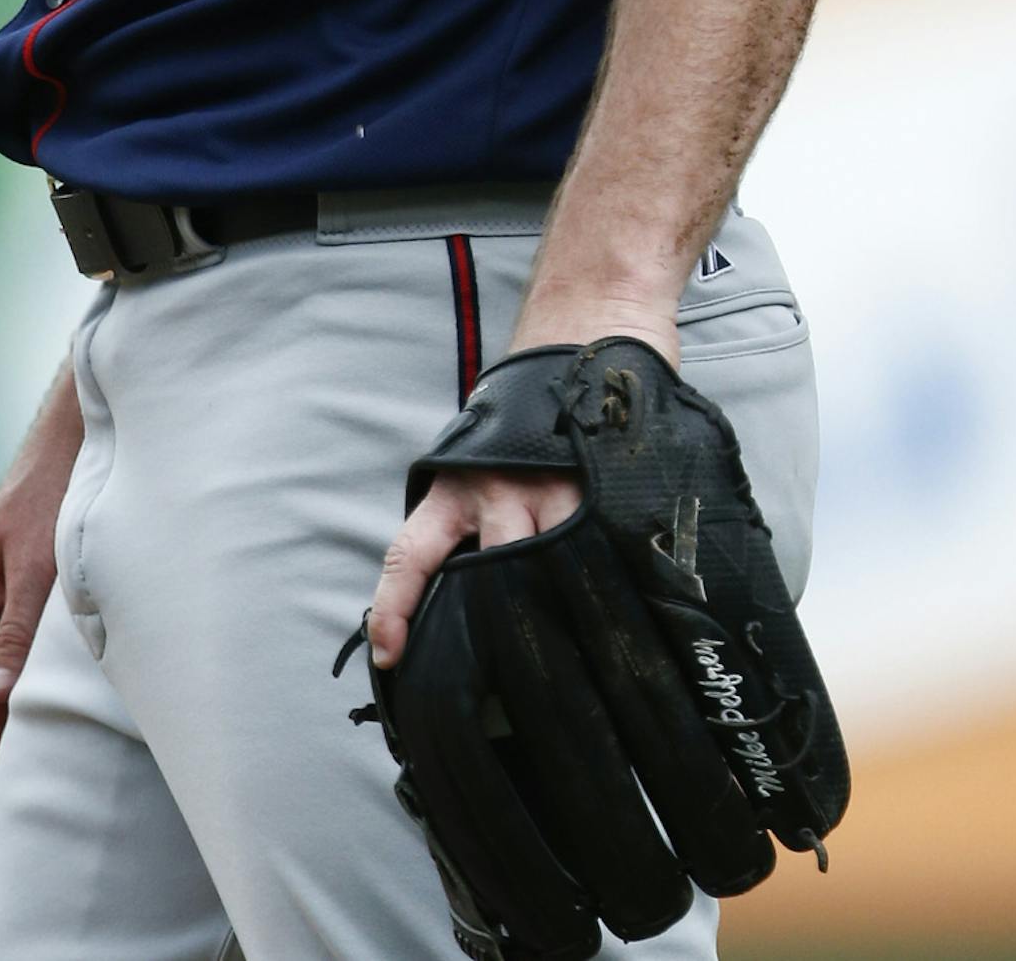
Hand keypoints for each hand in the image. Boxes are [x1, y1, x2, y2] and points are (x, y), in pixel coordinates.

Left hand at [368, 289, 679, 669]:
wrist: (586, 327)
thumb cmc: (527, 402)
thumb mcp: (478, 453)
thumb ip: (466, 511)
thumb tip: (459, 584)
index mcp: (457, 483)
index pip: (410, 555)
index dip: (394, 609)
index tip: (390, 656)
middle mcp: (501, 489)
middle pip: (487, 578)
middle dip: (492, 631)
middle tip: (499, 689)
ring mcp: (559, 489)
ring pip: (549, 572)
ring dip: (556, 614)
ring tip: (571, 668)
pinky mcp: (608, 485)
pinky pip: (605, 550)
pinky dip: (610, 582)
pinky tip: (625, 613)